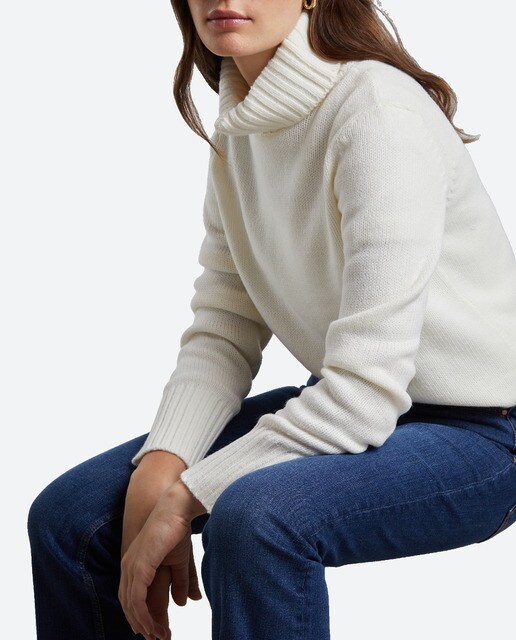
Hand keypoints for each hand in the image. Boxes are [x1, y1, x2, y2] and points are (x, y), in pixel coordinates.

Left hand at [120, 451, 189, 636]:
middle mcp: (128, 566)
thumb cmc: (176, 528)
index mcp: (134, 563)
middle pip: (128, 604)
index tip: (154, 630)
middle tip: (157, 638)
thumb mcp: (179, 560)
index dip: (140, 615)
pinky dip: (143, 616)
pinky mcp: (138, 567)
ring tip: (159, 636)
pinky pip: (136, 599)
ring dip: (144, 624)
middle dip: (142, 624)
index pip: (131, 596)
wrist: (176, 508)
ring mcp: (131, 567)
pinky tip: (152, 626)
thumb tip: (183, 602)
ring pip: (131, 605)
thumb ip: (179, 581)